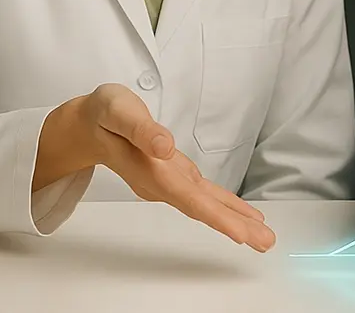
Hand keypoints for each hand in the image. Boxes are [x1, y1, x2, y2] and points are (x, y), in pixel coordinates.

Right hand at [39, 83, 274, 251]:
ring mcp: (169, 182)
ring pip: (205, 205)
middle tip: (265, 242)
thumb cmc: (104, 115)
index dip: (216, 217)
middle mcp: (162, 182)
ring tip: (261, 235)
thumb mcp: (118, 111)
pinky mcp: (174, 175)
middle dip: (234, 227)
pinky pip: (203, 195)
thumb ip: (141, 130)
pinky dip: (224, 205)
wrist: (88, 124)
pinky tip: (240, 214)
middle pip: (202, 209)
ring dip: (234, 220)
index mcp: (152, 170)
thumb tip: (165, 147)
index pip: (189, 199)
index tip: (240, 235)